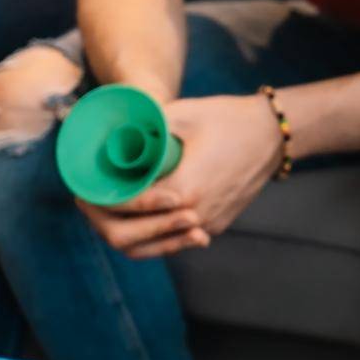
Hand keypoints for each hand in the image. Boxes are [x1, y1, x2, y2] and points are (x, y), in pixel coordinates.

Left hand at [78, 92, 282, 258]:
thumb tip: (108, 133)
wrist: (275, 133)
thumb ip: (144, 127)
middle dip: (104, 222)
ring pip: (154, 245)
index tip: (84, 190)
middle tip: (89, 204)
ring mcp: (208, 224)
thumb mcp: (182, 114)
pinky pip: (176, 238)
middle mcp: (195, 216)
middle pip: (132, 237)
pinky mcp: (218, 225)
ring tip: (109, 213)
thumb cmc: (230, 119)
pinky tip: (143, 216)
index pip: (125, 209)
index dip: (98, 201)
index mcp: (183, 191)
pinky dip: (155, 231)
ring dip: (128, 232)